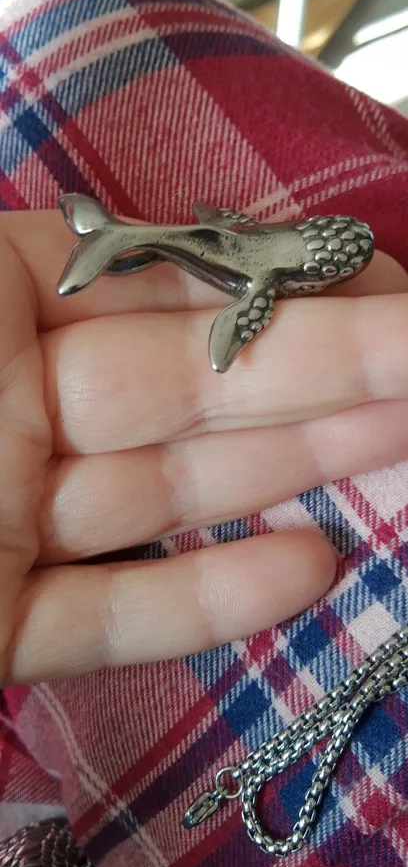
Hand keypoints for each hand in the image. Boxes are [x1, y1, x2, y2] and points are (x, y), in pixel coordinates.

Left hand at [1, 210, 406, 683]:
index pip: (155, 293)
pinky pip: (107, 618)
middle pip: (182, 390)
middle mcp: (9, 418)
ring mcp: (3, 529)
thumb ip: (51, 261)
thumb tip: (176, 248)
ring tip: (402, 437)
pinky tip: (309, 570)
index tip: (377, 287)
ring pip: (162, 495)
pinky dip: (202, 601)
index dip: (267, 287)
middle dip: (316, 370)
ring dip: (287, 471)